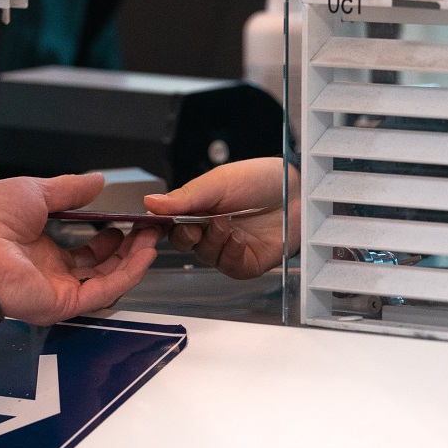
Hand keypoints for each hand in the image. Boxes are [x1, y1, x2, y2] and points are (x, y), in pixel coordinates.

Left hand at [0, 174, 158, 324]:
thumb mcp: (35, 191)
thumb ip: (70, 189)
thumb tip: (95, 181)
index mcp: (38, 249)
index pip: (83, 249)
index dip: (109, 236)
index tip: (129, 220)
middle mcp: (49, 273)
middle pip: (99, 266)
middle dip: (127, 248)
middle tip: (147, 229)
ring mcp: (57, 289)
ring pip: (107, 279)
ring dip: (133, 259)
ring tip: (151, 237)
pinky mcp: (63, 303)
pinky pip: (103, 291)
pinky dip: (127, 274)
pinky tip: (142, 254)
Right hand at [143, 158, 298, 279]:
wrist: (298, 189)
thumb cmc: (260, 180)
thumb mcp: (219, 182)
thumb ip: (186, 196)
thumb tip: (149, 202)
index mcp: (197, 208)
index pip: (169, 223)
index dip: (160, 226)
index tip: (154, 225)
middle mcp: (209, 230)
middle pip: (183, 243)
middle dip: (186, 235)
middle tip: (197, 224)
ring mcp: (228, 248)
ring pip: (205, 255)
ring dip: (212, 241)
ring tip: (226, 224)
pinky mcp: (247, 262)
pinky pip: (230, 267)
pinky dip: (231, 254)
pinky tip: (239, 238)